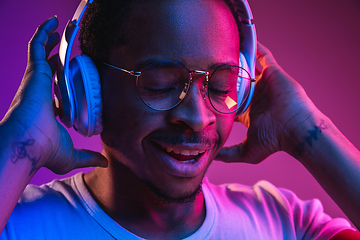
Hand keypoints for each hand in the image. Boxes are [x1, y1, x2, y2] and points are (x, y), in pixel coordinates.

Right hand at [2, 16, 106, 173]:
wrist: (27, 145)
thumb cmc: (43, 152)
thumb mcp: (72, 156)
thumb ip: (88, 157)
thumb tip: (104, 162)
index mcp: (46, 107)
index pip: (55, 89)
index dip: (63, 80)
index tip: (74, 74)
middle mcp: (39, 91)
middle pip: (50, 67)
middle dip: (59, 54)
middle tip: (69, 43)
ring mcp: (35, 80)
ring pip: (44, 52)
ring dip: (53, 38)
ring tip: (64, 26)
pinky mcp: (34, 71)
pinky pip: (36, 45)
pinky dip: (43, 32)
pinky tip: (54, 22)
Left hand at [216, 43, 317, 163]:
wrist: (296, 130)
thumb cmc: (275, 141)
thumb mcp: (247, 151)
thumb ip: (230, 154)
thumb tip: (213, 157)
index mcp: (247, 111)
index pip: (228, 100)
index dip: (215, 96)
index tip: (200, 91)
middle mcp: (254, 95)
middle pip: (235, 82)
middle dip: (222, 75)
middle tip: (205, 67)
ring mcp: (263, 83)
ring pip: (246, 67)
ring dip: (235, 60)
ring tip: (219, 51)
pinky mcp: (272, 72)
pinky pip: (262, 55)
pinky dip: (253, 48)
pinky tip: (239, 41)